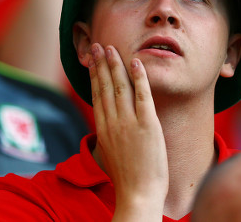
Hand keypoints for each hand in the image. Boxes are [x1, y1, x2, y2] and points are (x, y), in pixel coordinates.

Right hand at [89, 43, 167, 220]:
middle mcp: (112, 122)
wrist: (138, 195)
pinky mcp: (147, 125)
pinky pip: (142, 96)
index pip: (97, 95)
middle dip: (101, 64)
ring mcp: (129, 123)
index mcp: (103, 129)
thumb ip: (110, 133)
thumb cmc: (127, 177)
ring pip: (120, 87)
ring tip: (112, 48)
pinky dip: (139, 78)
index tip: (92, 60)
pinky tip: (136, 63)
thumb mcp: (111, 152)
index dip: (94, 75)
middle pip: (105, 87)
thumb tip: (109, 122)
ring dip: (115, 66)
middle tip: (98, 46)